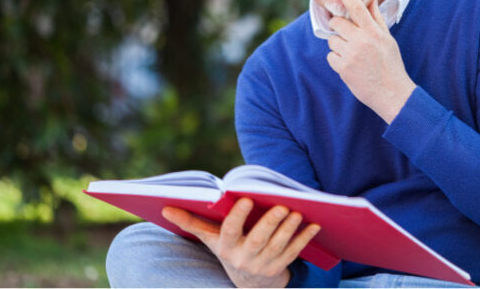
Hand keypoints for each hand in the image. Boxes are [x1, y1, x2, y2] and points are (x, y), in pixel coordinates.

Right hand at [162, 198, 320, 287]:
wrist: (248, 283)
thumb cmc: (228, 250)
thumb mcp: (210, 240)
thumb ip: (191, 222)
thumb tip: (165, 206)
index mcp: (226, 247)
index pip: (230, 232)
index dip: (238, 217)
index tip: (246, 199)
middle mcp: (244, 258)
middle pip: (258, 240)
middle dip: (270, 223)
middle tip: (281, 206)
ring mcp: (264, 265)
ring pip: (278, 246)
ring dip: (289, 229)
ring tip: (296, 212)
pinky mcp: (281, 267)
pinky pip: (294, 252)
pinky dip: (304, 239)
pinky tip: (314, 225)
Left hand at [326, 0, 415, 123]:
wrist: (391, 93)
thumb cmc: (390, 64)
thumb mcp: (388, 39)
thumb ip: (376, 18)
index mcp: (373, 32)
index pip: (356, 6)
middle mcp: (361, 41)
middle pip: (337, 23)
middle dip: (338, 27)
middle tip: (348, 36)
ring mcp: (351, 55)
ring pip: (332, 41)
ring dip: (339, 46)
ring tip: (354, 56)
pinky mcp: (342, 68)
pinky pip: (330, 56)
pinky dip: (337, 60)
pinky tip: (350, 66)